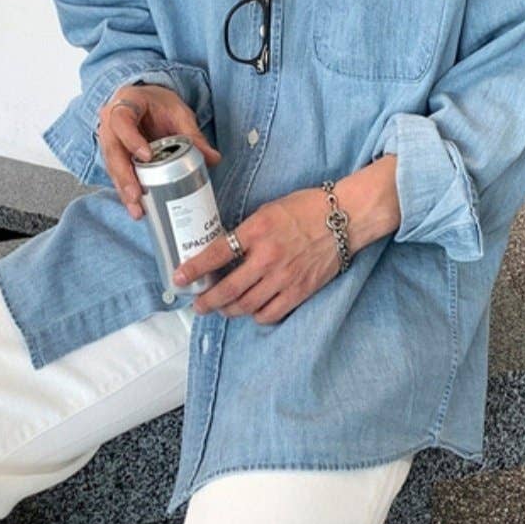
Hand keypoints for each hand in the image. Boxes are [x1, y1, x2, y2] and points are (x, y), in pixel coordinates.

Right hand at [96, 83, 220, 219]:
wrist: (145, 101)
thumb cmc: (158, 104)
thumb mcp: (178, 113)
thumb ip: (193, 135)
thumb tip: (213, 158)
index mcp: (125, 103)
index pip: (122, 120)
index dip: (132, 139)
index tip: (147, 156)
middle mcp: (110, 123)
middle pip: (112, 151)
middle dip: (124, 176)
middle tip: (136, 195)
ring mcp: (109, 141)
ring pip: (112, 167)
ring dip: (124, 190)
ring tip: (137, 210)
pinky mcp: (114, 157)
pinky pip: (117, 175)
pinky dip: (127, 193)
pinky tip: (138, 208)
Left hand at [172, 187, 341, 324]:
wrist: (345, 218)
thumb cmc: (306, 208)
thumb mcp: (268, 211)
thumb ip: (246, 232)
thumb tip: (223, 251)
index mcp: (256, 231)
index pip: (216, 254)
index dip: (194, 269)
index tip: (179, 279)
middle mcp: (267, 257)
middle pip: (227, 289)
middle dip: (206, 301)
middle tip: (197, 305)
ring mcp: (284, 277)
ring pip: (245, 305)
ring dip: (228, 311)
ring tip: (221, 309)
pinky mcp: (300, 291)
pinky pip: (270, 313)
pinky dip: (256, 315)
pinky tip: (252, 310)